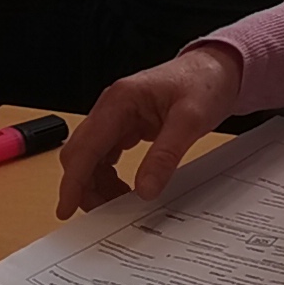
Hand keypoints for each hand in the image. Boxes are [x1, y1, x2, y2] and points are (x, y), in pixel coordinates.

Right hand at [56, 45, 242, 217]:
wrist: (218, 68)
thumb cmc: (205, 83)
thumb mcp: (191, 120)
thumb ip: (166, 154)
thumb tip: (144, 189)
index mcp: (120, 100)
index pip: (85, 147)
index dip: (73, 181)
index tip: (65, 209)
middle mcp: (111, 107)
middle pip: (81, 153)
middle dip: (84, 186)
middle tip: (102, 215)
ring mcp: (117, 116)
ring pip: (92, 157)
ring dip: (97, 183)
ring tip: (119, 204)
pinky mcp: (126, 124)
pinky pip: (107, 154)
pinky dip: (109, 175)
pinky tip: (124, 189)